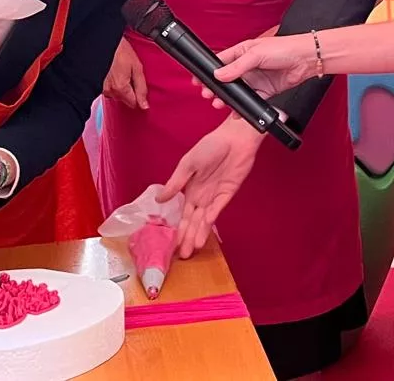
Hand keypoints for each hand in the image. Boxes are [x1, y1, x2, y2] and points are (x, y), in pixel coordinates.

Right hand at [103, 38, 149, 108]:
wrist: (106, 42)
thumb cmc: (120, 51)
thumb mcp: (137, 68)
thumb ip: (142, 88)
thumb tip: (144, 105)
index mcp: (120, 88)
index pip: (133, 104)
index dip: (139, 96)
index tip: (140, 87)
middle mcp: (109, 91)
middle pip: (125, 100)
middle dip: (130, 90)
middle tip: (131, 74)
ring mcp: (102, 89)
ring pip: (117, 95)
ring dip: (122, 87)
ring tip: (122, 71)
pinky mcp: (97, 85)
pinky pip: (109, 89)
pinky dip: (114, 84)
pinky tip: (115, 73)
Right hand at [158, 117, 263, 256]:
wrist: (234, 137)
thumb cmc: (211, 145)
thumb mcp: (188, 163)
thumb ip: (175, 183)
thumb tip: (159, 199)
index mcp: (191, 190)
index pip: (183, 215)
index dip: (178, 229)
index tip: (172, 245)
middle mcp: (202, 196)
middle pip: (194, 221)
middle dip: (188, 237)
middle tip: (183, 255)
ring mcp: (216, 195)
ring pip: (206, 219)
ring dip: (199, 233)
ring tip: (193, 248)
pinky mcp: (229, 192)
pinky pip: (219, 206)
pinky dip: (212, 216)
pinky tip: (206, 226)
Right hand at [206, 34, 317, 103]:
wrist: (306, 59)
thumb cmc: (284, 48)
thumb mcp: (256, 54)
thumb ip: (237, 66)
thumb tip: (219, 75)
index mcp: (242, 52)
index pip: (221, 62)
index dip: (210, 71)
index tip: (199, 80)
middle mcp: (248, 66)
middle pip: (227, 79)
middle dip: (216, 88)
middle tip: (208, 95)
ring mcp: (256, 79)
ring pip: (238, 91)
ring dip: (229, 99)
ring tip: (221, 104)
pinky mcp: (266, 90)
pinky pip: (252, 100)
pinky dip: (245, 106)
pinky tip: (238, 111)